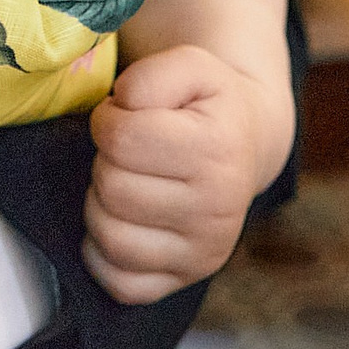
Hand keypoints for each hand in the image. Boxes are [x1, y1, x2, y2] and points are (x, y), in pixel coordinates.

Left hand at [83, 44, 271, 304]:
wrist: (247, 143)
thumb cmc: (209, 103)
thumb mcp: (190, 65)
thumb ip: (152, 75)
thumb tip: (121, 107)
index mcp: (218, 152)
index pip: (121, 139)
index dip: (108, 119)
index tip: (124, 115)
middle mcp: (218, 211)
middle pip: (112, 188)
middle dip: (107, 161)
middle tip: (129, 151)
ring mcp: (204, 254)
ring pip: (110, 237)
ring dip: (101, 204)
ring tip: (127, 181)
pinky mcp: (185, 281)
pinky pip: (120, 284)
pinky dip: (104, 255)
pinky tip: (122, 221)